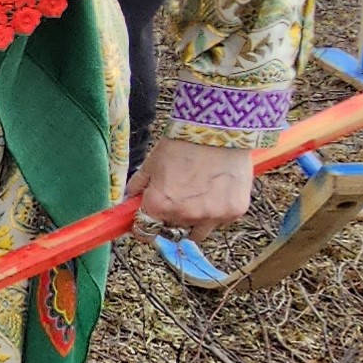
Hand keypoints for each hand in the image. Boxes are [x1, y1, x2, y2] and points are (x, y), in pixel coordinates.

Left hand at [126, 138, 257, 234]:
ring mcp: (211, 216)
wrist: (218, 131)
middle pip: (172, 230)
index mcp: (158, 206)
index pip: (145, 232)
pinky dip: (217, 211)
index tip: (148, 221)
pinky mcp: (233, 212)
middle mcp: (184, 216)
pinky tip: (217, 190)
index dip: (144, 226)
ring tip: (199, 194)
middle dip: (171, 219)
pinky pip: (220, 221)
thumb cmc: (182, 144)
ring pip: (198, 230)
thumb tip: (129, 200)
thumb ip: (138, 187)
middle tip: (178, 198)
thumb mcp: (151, 164)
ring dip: (195, 219)